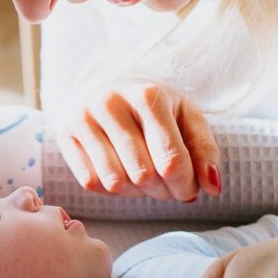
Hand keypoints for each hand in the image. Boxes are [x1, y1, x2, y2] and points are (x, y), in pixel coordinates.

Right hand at [57, 81, 220, 201]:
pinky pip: (91, 182)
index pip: (171, 160)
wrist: (108, 84)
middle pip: (143, 175)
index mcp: (148, 95)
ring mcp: (83, 117)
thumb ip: (205, 151)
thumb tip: (212, 187)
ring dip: (137, 193)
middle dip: (163, 192)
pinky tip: (122, 174)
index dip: (185, 185)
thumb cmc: (154, 106)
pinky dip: (112, 190)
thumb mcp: (186, 117)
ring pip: (115, 182)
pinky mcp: (65, 134)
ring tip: (146, 181)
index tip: (190, 189)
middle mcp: (110, 102)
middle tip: (169, 187)